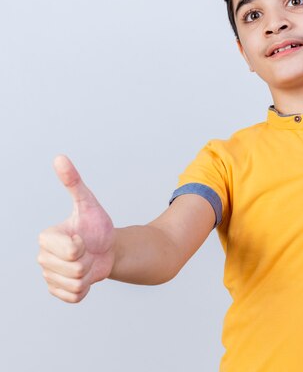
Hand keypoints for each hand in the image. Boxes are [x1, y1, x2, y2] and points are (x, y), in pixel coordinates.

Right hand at [37, 155, 114, 302]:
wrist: (107, 248)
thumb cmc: (96, 225)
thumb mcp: (88, 203)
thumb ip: (73, 183)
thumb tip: (60, 157)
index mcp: (45, 238)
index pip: (70, 250)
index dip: (83, 246)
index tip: (83, 238)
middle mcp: (42, 258)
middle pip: (75, 269)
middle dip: (89, 261)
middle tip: (88, 251)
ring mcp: (49, 276)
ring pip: (77, 284)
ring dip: (90, 275)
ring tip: (87, 262)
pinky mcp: (58, 292)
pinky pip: (75, 297)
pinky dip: (87, 288)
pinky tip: (85, 277)